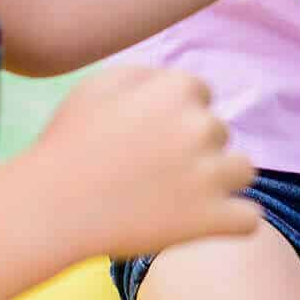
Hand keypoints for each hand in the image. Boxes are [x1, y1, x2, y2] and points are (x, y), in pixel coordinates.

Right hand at [29, 66, 257, 257]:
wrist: (51, 207)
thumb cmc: (69, 143)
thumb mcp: (99, 85)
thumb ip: (146, 75)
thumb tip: (174, 84)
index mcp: (177, 87)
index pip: (200, 95)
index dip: (174, 116)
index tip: (147, 138)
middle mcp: (201, 125)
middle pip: (217, 132)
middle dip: (193, 149)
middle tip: (151, 172)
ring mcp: (209, 173)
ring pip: (242, 170)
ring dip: (220, 181)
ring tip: (181, 197)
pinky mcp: (210, 218)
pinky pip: (248, 219)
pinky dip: (231, 222)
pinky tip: (206, 223)